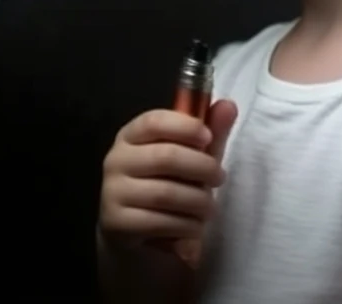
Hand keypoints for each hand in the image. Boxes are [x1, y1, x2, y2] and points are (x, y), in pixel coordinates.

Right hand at [98, 100, 237, 246]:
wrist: (137, 237)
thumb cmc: (167, 187)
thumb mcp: (192, 158)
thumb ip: (209, 133)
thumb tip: (228, 105)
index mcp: (130, 136)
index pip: (153, 121)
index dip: (185, 126)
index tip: (208, 137)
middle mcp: (116, 160)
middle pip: (165, 157)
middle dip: (202, 167)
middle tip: (219, 177)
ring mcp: (113, 192)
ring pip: (166, 193)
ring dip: (198, 201)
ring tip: (209, 206)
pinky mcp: (117, 223)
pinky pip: (161, 222)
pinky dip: (186, 225)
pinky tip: (193, 225)